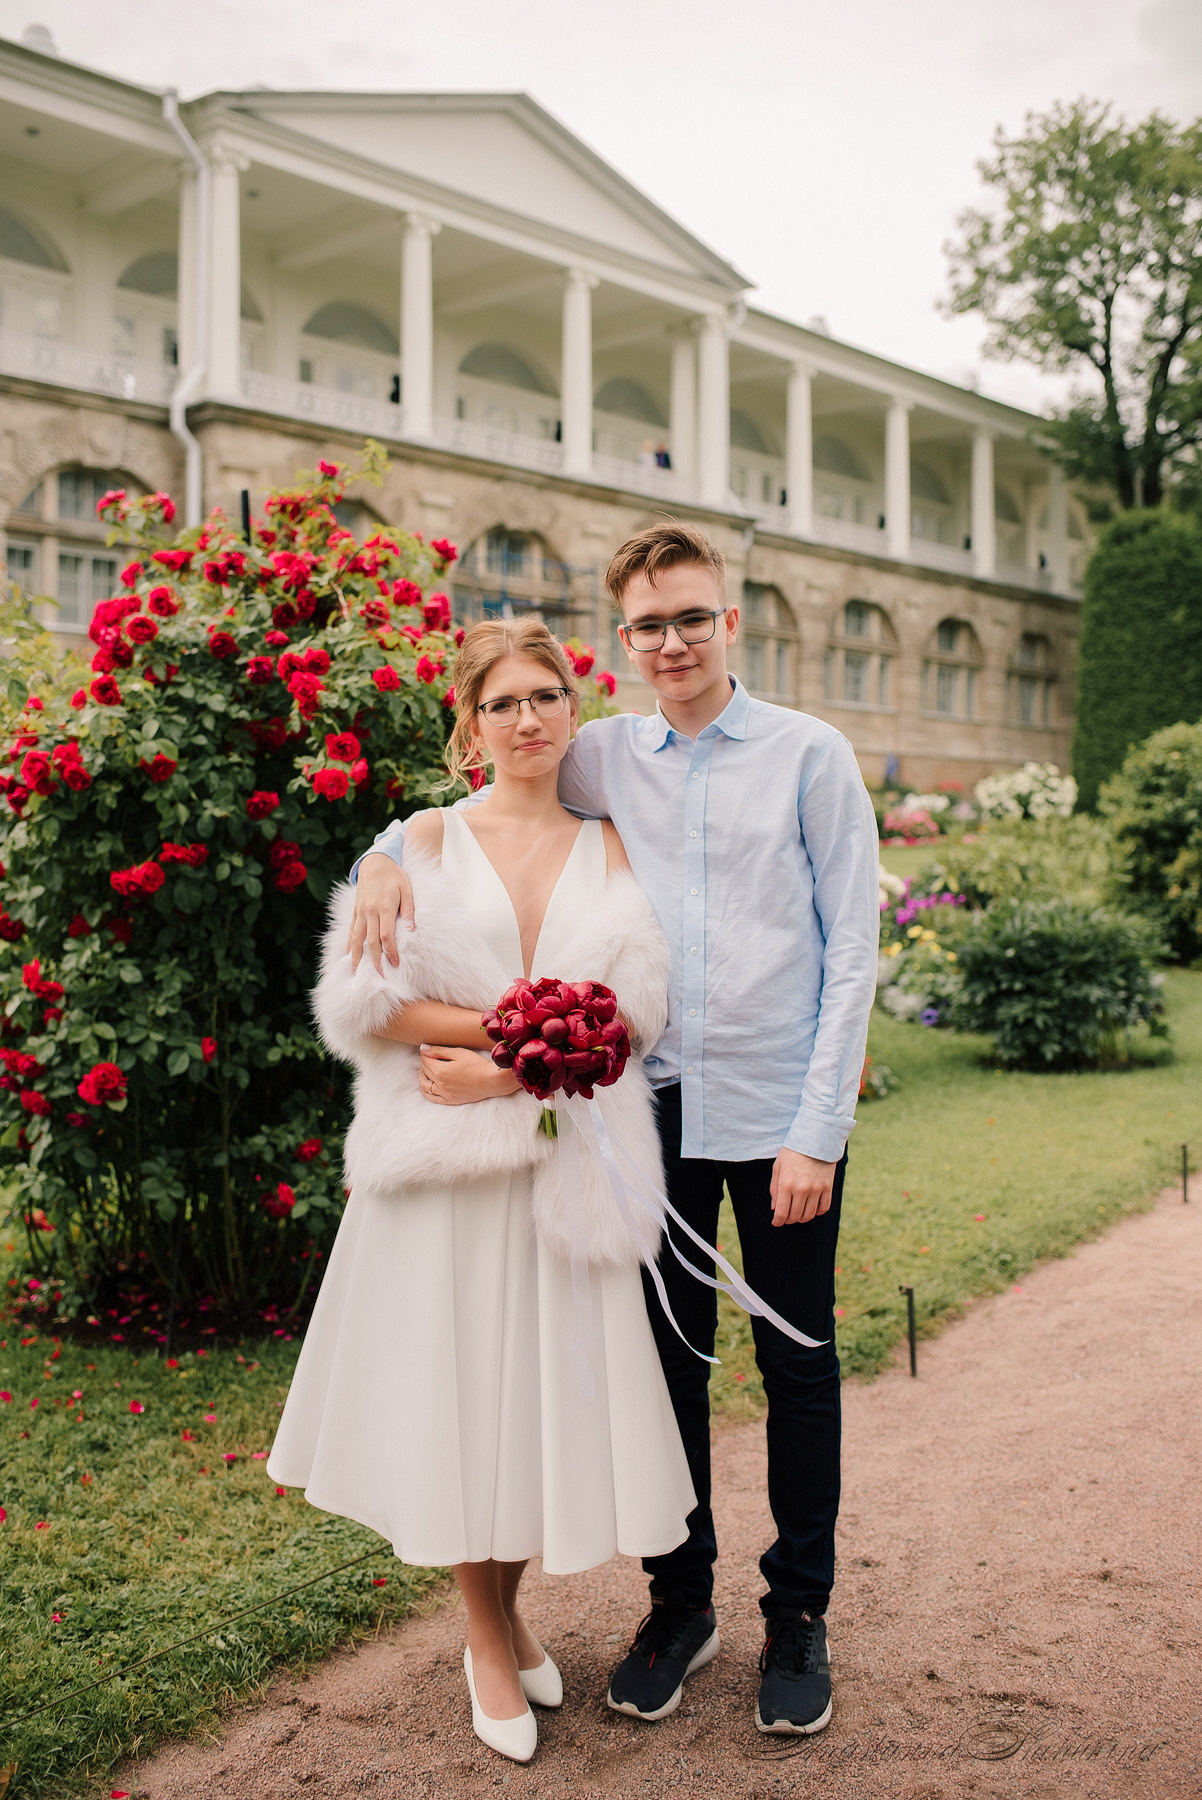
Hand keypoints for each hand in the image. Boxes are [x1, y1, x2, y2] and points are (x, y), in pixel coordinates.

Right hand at [348, 855, 414, 971]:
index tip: (395, 964)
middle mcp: (370, 911)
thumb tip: (412, 931)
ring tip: (356, 972)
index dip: (391, 951)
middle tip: (380, 976)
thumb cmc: (395, 877)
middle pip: (371, 941)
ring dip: (357, 957)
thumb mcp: (407, 890)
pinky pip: (351, 931)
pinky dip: (349, 944)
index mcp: (384, 907)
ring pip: (356, 938)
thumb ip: (408, 911)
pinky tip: (349, 955)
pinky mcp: (355, 911)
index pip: (386, 935)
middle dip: (375, 960)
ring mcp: (360, 912)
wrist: (375, 863)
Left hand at [419, 1044, 519, 1105]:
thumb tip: (422, 1048)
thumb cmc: (477, 1064)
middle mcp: (440, 1084)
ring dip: (422, 1077)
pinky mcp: (450, 1100)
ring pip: (425, 1086)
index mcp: (441, 1071)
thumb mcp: (459, 1053)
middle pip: (425, 1072)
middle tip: (428, 1057)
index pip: (425, 1060)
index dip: (425, 1053)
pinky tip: (426, 1087)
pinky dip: (426, 1092)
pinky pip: (432, 1098)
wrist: (492, 1081)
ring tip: (424, 1071)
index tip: (427, 1049)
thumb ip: (439, 1051)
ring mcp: (445, 1094)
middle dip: (424, 1063)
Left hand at [769, 1149, 836, 1225]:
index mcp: (786, 1184)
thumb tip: (774, 1208)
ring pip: (809, 1215)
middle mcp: (801, 1189)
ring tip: (798, 1213)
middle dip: (788, 1220)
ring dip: (802, 1218)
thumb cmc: (792, 1152)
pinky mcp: (827, 1187)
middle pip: (795, 1216)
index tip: (776, 1222)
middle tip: (786, 1217)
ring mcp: (816, 1189)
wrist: (815, 1138)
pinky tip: (812, 1208)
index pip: (781, 1213)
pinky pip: (823, 1208)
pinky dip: (817, 1212)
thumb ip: (774, 1189)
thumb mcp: (778, 1167)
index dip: (778, 1221)